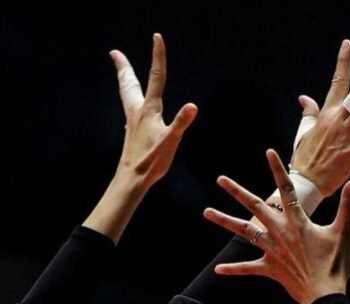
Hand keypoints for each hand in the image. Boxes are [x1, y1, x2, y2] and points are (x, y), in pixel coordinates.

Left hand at [112, 33, 196, 187]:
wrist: (132, 178)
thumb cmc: (151, 161)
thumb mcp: (171, 141)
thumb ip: (181, 122)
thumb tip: (193, 106)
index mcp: (149, 110)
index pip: (156, 77)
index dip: (157, 56)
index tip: (157, 37)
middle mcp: (138, 112)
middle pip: (130, 84)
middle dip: (125, 67)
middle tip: (115, 53)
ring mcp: (133, 122)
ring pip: (127, 95)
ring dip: (125, 82)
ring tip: (123, 73)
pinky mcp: (132, 133)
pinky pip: (130, 109)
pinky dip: (130, 100)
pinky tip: (132, 108)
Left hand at [204, 150, 349, 303]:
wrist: (324, 294)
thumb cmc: (336, 263)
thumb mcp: (344, 232)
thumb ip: (347, 206)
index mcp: (298, 221)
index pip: (286, 190)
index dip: (277, 170)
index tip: (268, 152)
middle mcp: (280, 232)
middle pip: (255, 207)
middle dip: (237, 192)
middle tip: (220, 179)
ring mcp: (272, 250)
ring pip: (244, 232)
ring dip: (225, 221)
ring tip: (206, 212)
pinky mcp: (269, 268)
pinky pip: (248, 268)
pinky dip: (233, 269)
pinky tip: (218, 270)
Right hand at [290, 40, 349, 195]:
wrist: (305, 182)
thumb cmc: (304, 158)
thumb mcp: (304, 132)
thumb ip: (308, 113)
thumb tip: (304, 98)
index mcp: (327, 113)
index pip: (337, 82)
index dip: (343, 62)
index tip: (348, 45)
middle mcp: (338, 119)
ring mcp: (347, 134)